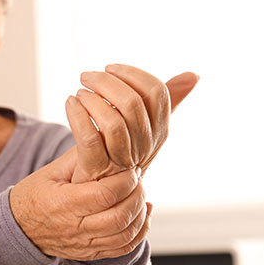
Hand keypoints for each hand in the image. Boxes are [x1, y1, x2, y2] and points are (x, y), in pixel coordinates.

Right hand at [10, 148, 151, 260]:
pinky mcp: (89, 254)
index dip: (125, 181)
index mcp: (62, 203)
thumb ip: (80, 157)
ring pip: (124, 235)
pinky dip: (138, 233)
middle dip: (136, 196)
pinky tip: (141, 215)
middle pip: (119, 217)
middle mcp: (74, 227)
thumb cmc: (34, 194)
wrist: (18, 228)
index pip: (105, 195)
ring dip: (139, 213)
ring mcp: (83, 244)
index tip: (131, 169)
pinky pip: (122, 249)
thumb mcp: (51, 171)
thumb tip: (106, 138)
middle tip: (138, 181)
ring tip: (139, 195)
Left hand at [66, 65, 197, 181]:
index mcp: (158, 133)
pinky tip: (70, 103)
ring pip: (112, 122)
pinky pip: (89, 137)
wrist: (90, 197)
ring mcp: (122, 162)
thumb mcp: (142, 128)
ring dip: (91, 98)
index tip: (110, 68)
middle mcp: (145, 148)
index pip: (157, 93)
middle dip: (106, 82)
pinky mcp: (96, 171)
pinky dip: (76, 114)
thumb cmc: (115, 156)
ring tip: (79, 92)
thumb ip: (162, 102)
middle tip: (86, 76)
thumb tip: (193, 76)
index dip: (134, 74)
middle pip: (133, 104)